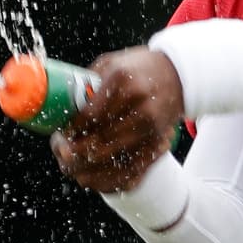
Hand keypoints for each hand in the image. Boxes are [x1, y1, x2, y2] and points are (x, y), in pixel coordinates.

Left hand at [50, 46, 183, 192]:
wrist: (179, 75)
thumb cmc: (138, 68)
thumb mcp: (111, 64)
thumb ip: (88, 83)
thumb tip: (63, 106)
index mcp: (123, 81)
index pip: (90, 115)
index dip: (72, 129)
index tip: (64, 132)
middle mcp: (139, 105)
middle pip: (99, 140)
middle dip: (76, 151)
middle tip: (63, 151)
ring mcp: (151, 127)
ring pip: (112, 158)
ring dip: (88, 166)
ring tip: (73, 164)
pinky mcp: (158, 143)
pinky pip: (130, 170)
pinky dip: (108, 178)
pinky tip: (93, 176)